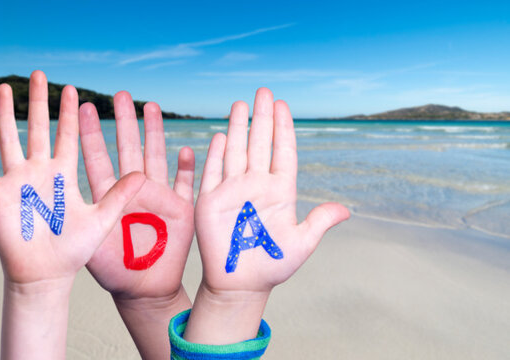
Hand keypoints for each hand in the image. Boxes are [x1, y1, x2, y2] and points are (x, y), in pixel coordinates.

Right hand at [0, 70, 143, 358]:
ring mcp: (16, 181)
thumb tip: (145, 174)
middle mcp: (39, 172)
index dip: (69, 113)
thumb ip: (120, 195)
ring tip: (4, 89)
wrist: (44, 276)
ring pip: (10, 139)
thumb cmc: (73, 252)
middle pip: (37, 128)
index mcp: (63, 175)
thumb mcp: (102, 220)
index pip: (67, 135)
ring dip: (7, 114)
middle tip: (37, 74)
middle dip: (37, 101)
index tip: (72, 89)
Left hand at [79, 92, 194, 359]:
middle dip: (125, 122)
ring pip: (156, 157)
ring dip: (155, 133)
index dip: (93, 135)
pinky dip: (189, 167)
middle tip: (120, 94)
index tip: (85, 108)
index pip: (98, 159)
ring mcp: (158, 197)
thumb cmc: (113, 271)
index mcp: (108, 197)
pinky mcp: (181, 210)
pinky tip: (189, 148)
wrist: (142, 291)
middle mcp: (133, 191)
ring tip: (150, 106)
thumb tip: (86, 196)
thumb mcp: (94, 243)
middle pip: (129, 149)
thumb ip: (94, 217)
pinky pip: (187, 184)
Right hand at [186, 88, 348, 343]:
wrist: (241, 285)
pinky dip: (216, 154)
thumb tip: (345, 210)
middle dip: (262, 117)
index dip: (283, 128)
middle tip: (264, 91)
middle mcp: (257, 186)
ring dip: (239, 127)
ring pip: (236, 151)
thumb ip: (319, 222)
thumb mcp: (301, 244)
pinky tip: (221, 136)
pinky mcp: (211, 201)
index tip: (283, 105)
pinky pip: (213, 172)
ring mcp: (233, 191)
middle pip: (260, 143)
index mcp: (281, 192)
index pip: (283, 152)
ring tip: (241, 103)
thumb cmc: (272, 266)